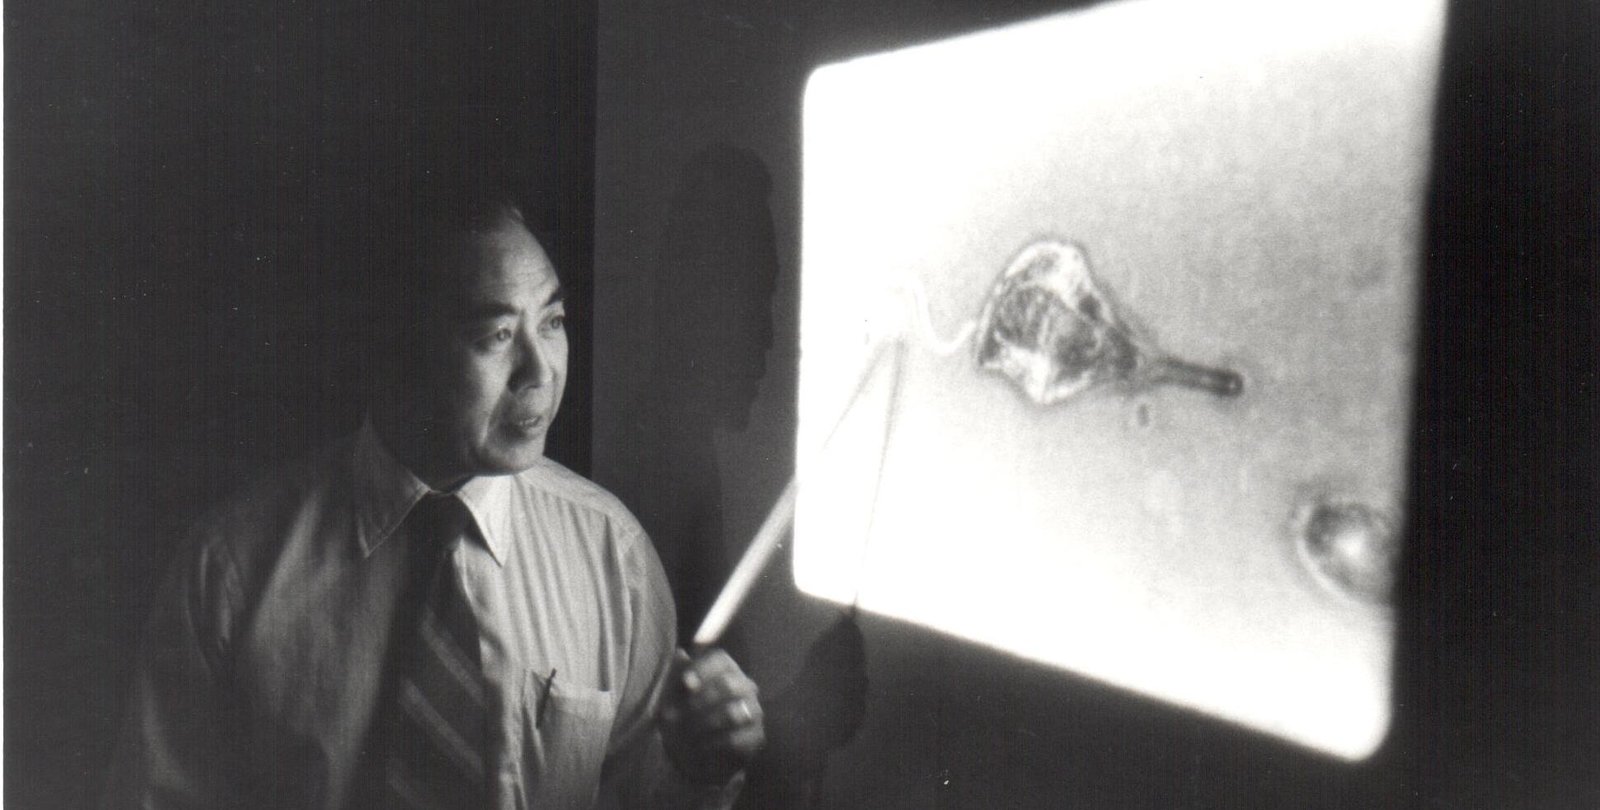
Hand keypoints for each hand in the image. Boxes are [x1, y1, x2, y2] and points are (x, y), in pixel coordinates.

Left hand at [658, 648, 765, 784]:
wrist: (694, 755)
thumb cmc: (682, 717)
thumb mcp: (673, 696)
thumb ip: (676, 675)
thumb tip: (681, 653)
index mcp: (725, 669)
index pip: (720, 660)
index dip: (703, 669)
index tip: (686, 684)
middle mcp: (745, 686)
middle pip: (728, 684)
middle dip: (700, 701)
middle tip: (677, 716)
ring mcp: (754, 711)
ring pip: (733, 713)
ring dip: (705, 724)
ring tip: (688, 733)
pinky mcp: (756, 736)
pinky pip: (737, 739)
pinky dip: (714, 744)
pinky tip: (701, 747)